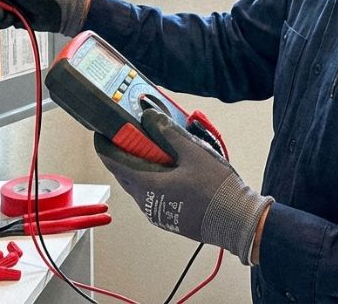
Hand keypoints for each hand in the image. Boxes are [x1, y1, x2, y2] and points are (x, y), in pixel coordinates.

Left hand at [94, 109, 272, 264]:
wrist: (237, 221)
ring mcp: (157, 213)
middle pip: (124, 175)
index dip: (104, 146)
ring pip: (138, 186)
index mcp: (149, 185)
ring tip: (151, 150)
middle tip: (128, 136)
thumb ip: (169, 133)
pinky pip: (151, 196)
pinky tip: (167, 170)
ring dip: (139, 168)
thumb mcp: (194, 153)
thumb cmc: (217, 189)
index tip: (100, 133)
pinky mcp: (168, 219)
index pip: (115, 163)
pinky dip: (151, 180)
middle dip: (122, 154)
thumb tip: (149, 115)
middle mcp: (147, 202)